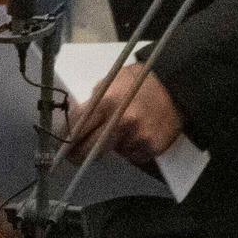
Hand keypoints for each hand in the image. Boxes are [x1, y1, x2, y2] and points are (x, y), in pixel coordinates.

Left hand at [68, 59, 185, 165]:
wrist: (177, 86)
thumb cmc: (140, 81)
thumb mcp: (111, 82)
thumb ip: (93, 103)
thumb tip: (75, 124)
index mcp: (106, 102)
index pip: (76, 128)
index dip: (64, 139)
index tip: (60, 145)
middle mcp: (121, 122)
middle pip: (87, 150)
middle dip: (78, 154)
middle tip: (74, 155)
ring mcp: (137, 136)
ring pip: (111, 153)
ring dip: (111, 147)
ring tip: (121, 131)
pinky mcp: (150, 147)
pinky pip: (131, 155)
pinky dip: (130, 149)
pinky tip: (137, 134)